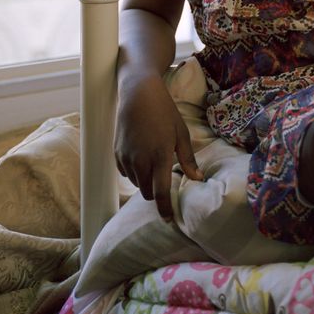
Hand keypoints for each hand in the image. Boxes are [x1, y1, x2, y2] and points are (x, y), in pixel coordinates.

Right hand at [114, 72, 203, 221]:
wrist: (138, 94)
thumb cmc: (164, 111)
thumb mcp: (181, 133)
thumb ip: (188, 159)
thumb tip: (197, 179)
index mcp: (160, 156)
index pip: (161, 192)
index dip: (165, 209)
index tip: (168, 220)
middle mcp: (141, 160)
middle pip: (147, 192)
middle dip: (156, 192)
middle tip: (164, 181)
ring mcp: (126, 157)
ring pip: (136, 183)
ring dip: (145, 181)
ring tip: (153, 164)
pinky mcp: (116, 153)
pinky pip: (126, 173)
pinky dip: (134, 172)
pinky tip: (141, 158)